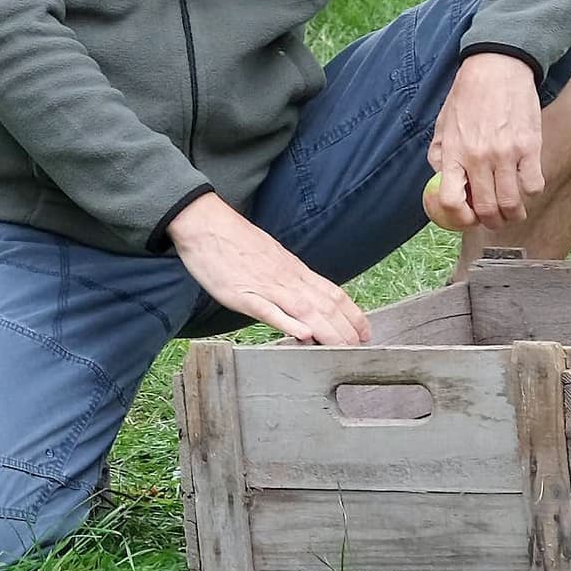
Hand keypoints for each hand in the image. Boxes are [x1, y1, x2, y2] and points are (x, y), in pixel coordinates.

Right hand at [169, 193, 370, 344]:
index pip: (332, 293)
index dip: (352, 314)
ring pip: (304, 309)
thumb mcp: (269, 257)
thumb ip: (288, 278)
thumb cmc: (233, 241)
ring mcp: (265, 286)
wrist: (204, 222)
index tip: (366, 332)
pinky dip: (287, 322)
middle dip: (345, 329)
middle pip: (324, 305)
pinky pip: (267, 310)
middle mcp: (286, 278)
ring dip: (326, 330)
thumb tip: (305, 297)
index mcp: (293, 270)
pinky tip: (302, 335)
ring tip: (342, 347)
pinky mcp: (241, 294)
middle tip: (360, 348)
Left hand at [429, 52, 547, 228]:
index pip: (451, 201)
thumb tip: (441, 181)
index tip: (468, 218)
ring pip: (512, 204)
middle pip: (486, 210)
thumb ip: (440, 154)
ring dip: (513, 214)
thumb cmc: (468, 96)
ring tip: (513, 210)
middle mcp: (478, 158)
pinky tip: (525, 183)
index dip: (460, 219)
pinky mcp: (530, 148)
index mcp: (453, 153)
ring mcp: (505, 154)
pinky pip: (534, 185)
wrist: (497, 68)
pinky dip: (530, 191)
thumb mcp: (443, 124)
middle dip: (490, 222)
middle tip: (494, 218)